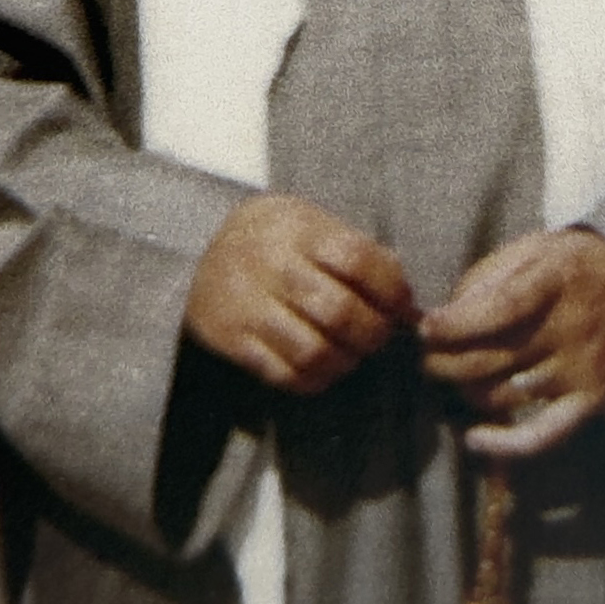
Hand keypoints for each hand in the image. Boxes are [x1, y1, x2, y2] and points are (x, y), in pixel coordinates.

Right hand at [184, 195, 418, 393]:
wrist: (197, 248)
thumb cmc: (274, 239)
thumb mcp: (309, 223)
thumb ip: (356, 252)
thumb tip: (407, 301)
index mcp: (298, 228)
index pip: (358, 260)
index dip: (391, 290)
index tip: (402, 306)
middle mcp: (271, 266)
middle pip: (339, 312)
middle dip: (374, 333)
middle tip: (379, 336)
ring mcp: (248, 305)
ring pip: (314, 351)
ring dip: (346, 361)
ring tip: (351, 354)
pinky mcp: (231, 340)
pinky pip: (284, 375)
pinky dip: (314, 380)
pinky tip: (322, 368)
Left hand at [418, 227, 604, 458]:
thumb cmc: (576, 266)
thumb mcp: (536, 249)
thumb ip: (490, 277)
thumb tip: (443, 318)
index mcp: (557, 279)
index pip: (499, 309)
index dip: (455, 324)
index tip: (424, 328)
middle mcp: (572, 326)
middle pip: (493, 357)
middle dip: (444, 362)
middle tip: (424, 359)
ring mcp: (584, 367)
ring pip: (505, 394)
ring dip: (465, 391)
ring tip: (449, 379)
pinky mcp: (593, 400)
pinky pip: (544, 434)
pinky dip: (506, 444)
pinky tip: (475, 439)